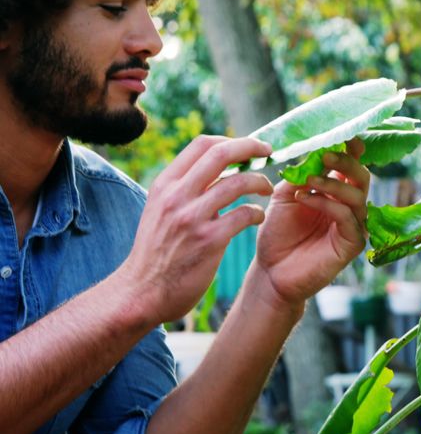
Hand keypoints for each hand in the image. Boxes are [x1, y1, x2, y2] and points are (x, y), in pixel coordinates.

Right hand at [118, 136, 274, 322]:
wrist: (140, 293)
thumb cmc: (155, 252)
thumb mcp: (160, 210)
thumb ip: (184, 190)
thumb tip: (216, 171)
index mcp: (165, 184)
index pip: (202, 144)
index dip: (232, 140)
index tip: (249, 147)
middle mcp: (177, 196)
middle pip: (221, 153)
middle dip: (252, 147)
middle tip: (268, 152)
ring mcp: (192, 217)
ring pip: (238, 182)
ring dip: (260, 182)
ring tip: (267, 189)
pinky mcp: (209, 240)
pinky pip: (244, 214)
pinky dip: (257, 212)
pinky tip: (258, 217)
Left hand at [251, 139, 370, 309]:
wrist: (271, 270)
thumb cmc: (279, 232)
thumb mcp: (285, 195)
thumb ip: (302, 174)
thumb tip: (315, 151)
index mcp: (336, 190)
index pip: (351, 165)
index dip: (350, 149)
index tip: (343, 135)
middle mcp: (349, 205)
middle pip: (361, 176)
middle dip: (345, 162)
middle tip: (325, 154)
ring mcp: (353, 225)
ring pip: (357, 196)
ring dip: (332, 183)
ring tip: (308, 180)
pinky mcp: (352, 244)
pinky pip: (347, 218)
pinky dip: (327, 204)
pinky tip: (305, 199)